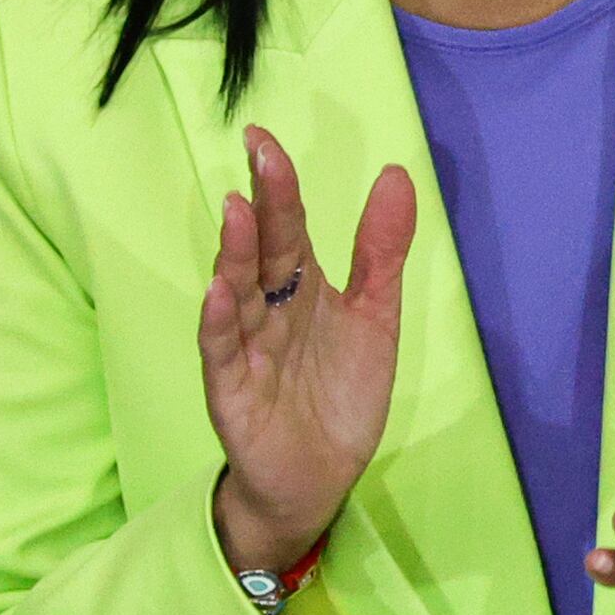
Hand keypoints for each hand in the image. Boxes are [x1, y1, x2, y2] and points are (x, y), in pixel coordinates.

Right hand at [201, 126, 414, 583]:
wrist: (319, 476)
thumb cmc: (340, 393)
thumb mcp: (375, 317)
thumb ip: (381, 250)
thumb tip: (395, 173)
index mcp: (302, 289)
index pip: (288, 227)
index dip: (280, 185)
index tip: (265, 137)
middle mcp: (268, 310)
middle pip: (264, 251)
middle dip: (262, 205)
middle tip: (258, 153)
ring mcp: (246, 348)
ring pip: (238, 294)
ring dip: (235, 254)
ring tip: (237, 210)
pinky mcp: (232, 391)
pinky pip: (223, 352)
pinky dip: (220, 321)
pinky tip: (218, 290)